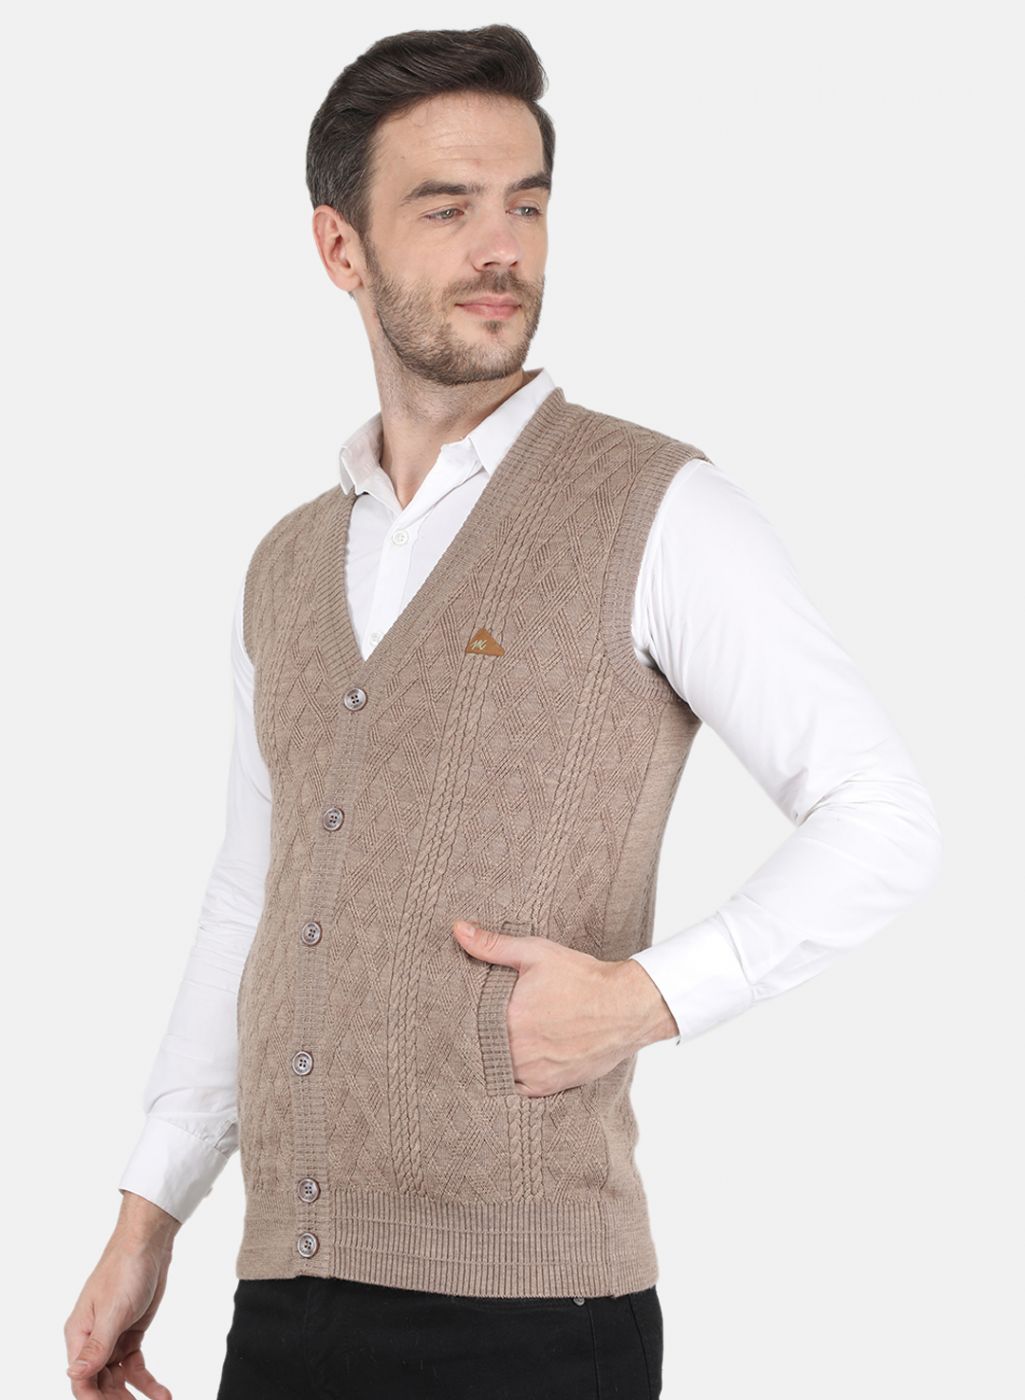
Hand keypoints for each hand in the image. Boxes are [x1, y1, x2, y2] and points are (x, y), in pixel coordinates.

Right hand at [64, 1193, 177, 1397]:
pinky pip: (135, 1366)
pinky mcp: (131, 1334)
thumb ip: (96, 1346)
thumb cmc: (125, 1269)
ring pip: (117, 1379)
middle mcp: (92, 1340)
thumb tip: (74, 1376)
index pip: (81, 1379)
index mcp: (79, 1334)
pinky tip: (161, 1393)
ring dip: (134, 1395)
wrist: (148, 1244)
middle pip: (99, 1383)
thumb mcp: (113, 1310)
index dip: (94, 1399)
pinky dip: (147, 1382)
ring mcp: (112, 1338)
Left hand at [452, 920, 679, 1094]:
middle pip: (481, 1050)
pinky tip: (515, 1062)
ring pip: (497, 1071)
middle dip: (477, 1040)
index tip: (455, 1016)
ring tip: (494, 1044)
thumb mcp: (536, 953)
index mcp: (507, 1018)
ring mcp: (532, 1072)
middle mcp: (517, 1050)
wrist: (625, 1007)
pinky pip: (517, 1089)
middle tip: (474, 1030)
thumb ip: (493, 945)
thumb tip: (458, 930)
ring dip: (494, 1060)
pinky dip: (513, 1077)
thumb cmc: (581, 978)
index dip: (461, 1021)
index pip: (466, 1025)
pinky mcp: (548, 1086)